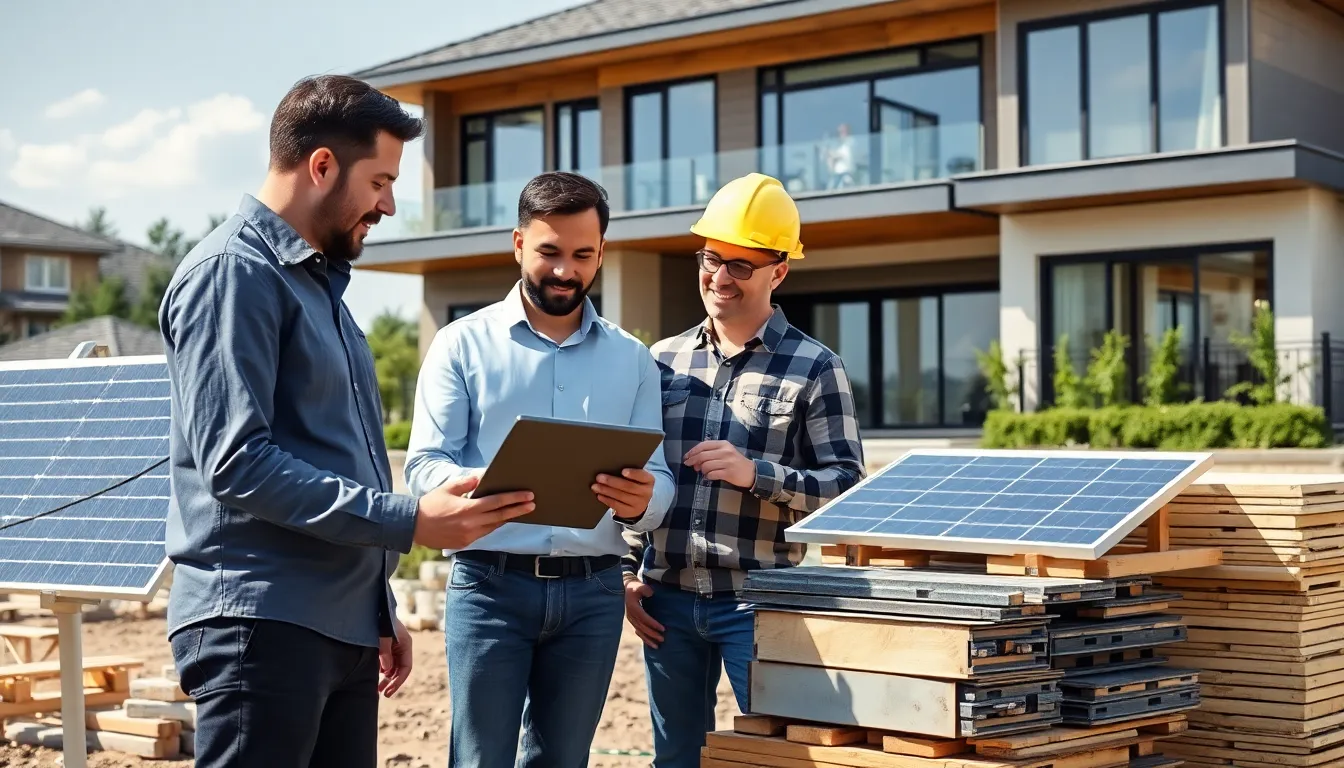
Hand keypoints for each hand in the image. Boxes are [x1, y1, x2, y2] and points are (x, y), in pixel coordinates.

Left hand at [378, 616, 412, 697]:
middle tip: (382, 693)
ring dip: (386, 677)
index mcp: (406, 644)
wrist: (375, 606)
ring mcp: (395, 646)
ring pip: (393, 667)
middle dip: (391, 682)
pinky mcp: (387, 646)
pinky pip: (386, 662)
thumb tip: (385, 671)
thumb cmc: (380, 620)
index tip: (388, 692)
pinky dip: (381, 670)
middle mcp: (402, 647)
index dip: (398, 682)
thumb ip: (384, 653)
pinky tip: (373, 675)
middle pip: (400, 669)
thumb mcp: (382, 636)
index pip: (406, 668)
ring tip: (376, 688)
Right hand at [413, 474, 533, 548]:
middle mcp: (471, 524)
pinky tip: (500, 520)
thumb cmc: (430, 504)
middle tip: (532, 504)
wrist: (413, 526)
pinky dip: (493, 525)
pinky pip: (484, 533)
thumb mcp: (448, 488)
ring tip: (520, 511)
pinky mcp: (464, 543)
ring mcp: (468, 535)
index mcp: (468, 509)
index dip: (514, 499)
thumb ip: (467, 482)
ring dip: (507, 518)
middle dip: (518, 510)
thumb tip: (483, 476)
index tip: (528, 496)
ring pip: (494, 526)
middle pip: (501, 516)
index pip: (497, 503)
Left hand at [593, 468, 654, 519]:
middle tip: (599, 477)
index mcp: (649, 480)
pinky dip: (606, 500)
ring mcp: (638, 504)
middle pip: (628, 487)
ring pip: (620, 496)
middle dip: (612, 482)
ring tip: (595, 486)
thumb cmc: (635, 484)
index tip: (623, 471)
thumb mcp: (637, 478)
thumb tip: (610, 465)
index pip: (642, 476)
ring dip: (606, 490)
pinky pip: (616, 505)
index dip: (633, 474)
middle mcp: (646, 493)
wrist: (639, 503)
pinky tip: (599, 495)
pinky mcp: (629, 512)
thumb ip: (629, 472)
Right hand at [623, 573, 663, 647]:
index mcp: (633, 607)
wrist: (626, 589)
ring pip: (640, 632)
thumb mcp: (639, 586)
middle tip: (662, 639)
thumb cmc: (635, 587)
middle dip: (652, 634)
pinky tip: (650, 643)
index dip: (653, 624)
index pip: (644, 618)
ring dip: (648, 639)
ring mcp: (631, 620)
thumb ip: (645, 589)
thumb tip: (651, 593)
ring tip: (657, 646)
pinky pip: (638, 632)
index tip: (663, 629)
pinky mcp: (632, 621)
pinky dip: (644, 638)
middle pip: (642, 627)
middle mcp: (631, 615)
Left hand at [684, 441, 755, 487]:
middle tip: (690, 465)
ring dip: (702, 470)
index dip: (692, 451)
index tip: (686, 457)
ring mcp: (727, 462)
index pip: (703, 445)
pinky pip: (712, 474)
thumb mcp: (726, 451)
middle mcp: (725, 452)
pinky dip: (707, 476)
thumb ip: (712, 451)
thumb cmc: (735, 461)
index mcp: (723, 444)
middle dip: (693, 461)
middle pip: (702, 455)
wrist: (751, 472)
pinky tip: (708, 476)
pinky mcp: (728, 473)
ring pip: (706, 465)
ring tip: (703, 472)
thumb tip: (695, 458)